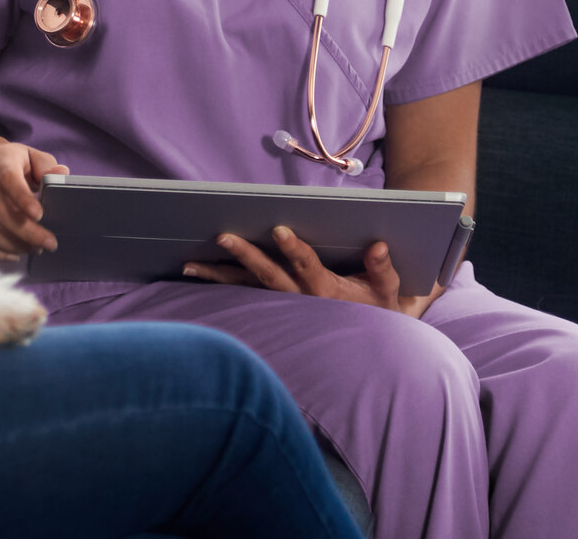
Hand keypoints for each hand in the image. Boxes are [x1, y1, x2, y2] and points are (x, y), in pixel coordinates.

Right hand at [0, 141, 66, 259]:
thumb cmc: (17, 164)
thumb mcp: (35, 158)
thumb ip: (48, 167)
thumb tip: (60, 175)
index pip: (7, 178)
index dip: (22, 198)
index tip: (39, 215)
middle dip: (26, 231)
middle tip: (49, 243)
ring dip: (14, 243)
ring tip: (36, 249)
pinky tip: (17, 254)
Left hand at [183, 229, 442, 318]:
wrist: (369, 349)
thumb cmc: (379, 308)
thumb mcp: (389, 291)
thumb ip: (382, 268)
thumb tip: (379, 244)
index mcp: (328, 293)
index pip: (308, 267)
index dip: (294, 249)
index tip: (279, 229)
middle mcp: (300, 301)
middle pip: (268, 276)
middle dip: (245, 256)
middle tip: (223, 235)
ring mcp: (283, 307)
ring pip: (247, 289)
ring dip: (218, 276)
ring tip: (188, 264)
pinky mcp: (270, 309)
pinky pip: (241, 297)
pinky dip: (216, 288)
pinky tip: (193, 276)